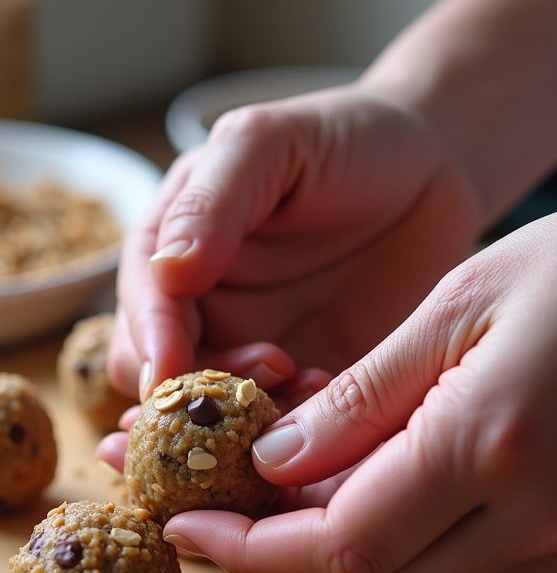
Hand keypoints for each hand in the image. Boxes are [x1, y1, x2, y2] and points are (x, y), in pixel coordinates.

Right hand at [109, 84, 483, 398]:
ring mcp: (253, 355)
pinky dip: (300, 435)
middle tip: (266, 369)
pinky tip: (337, 400)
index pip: (143, 315)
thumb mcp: (268, 143)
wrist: (429, 164)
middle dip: (199, 396)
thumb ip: (210, 202)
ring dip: (249, 422)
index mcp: (170, 256)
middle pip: (165, 384)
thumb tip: (165, 271)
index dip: (153, 346)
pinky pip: (287, 434)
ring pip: (219, 420)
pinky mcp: (309, 387)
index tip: (170, 374)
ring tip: (309, 379)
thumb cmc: (340, 138)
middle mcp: (201, 315)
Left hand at [161, 216, 556, 572]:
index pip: (338, 543)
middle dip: (276, 558)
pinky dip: (394, 541)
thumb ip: (365, 396)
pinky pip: (462, 567)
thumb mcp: (463, 302)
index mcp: (490, 446)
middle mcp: (532, 519)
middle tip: (209, 513)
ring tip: (264, 495)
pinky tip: (353, 491)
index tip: (184, 525)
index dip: (250, 547)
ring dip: (329, 551)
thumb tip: (274, 464)